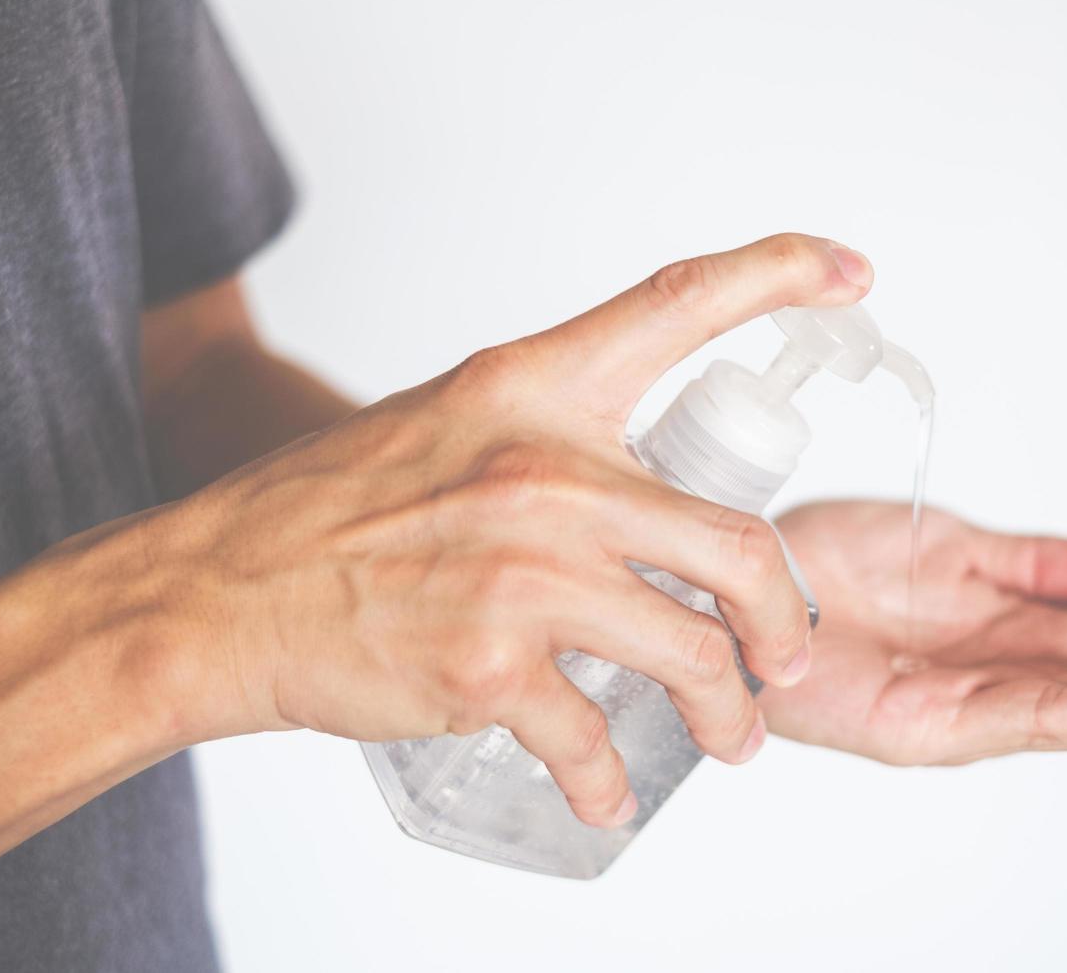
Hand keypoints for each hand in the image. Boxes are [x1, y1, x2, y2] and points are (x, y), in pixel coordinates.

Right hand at [122, 234, 873, 824]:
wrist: (216, 590)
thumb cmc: (329, 507)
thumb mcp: (451, 424)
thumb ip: (549, 439)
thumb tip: (641, 492)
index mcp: (532, 387)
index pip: (679, 302)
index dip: (782, 271)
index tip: (850, 271)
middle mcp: (542, 468)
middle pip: (740, 542)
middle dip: (782, 619)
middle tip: (781, 655)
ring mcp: (521, 570)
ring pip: (693, 653)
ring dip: (727, 713)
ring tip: (728, 736)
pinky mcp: (488, 665)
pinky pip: (593, 740)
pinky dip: (609, 783)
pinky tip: (608, 795)